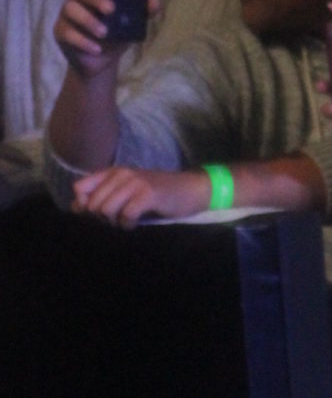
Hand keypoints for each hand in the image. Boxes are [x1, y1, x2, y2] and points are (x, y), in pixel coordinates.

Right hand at [55, 0, 159, 78]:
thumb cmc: (115, 34)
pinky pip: (67, 32)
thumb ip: (142, 12)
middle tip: (110, 9)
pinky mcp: (61, 32)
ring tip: (104, 33)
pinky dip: (82, 41)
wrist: (102, 61)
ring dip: (88, 20)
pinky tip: (96, 49)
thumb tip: (155, 2)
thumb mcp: (131, 24)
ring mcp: (67, 15)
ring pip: (70, 9)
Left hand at [71, 165, 208, 226]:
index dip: (84, 206)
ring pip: (106, 209)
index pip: (80, 188)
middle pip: (92, 203)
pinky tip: (134, 225)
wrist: (190, 190)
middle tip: (116, 222)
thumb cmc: (158, 194)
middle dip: (100, 219)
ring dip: (114, 223)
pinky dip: (127, 225)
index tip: (97, 216)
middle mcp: (120, 174)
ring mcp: (134, 183)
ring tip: (125, 223)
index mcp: (112, 172)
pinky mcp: (148, 194)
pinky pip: (126, 215)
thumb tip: (76, 208)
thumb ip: (102, 196)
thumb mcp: (126, 192)